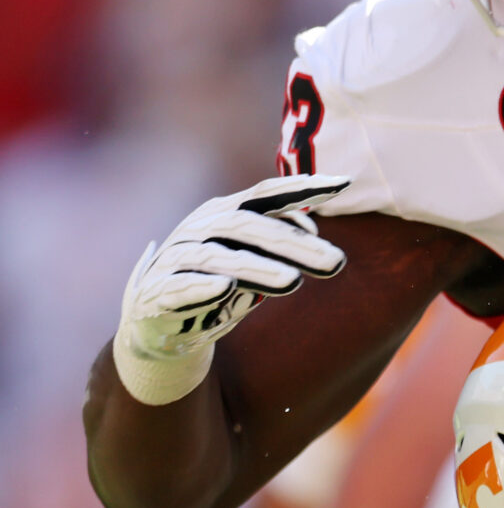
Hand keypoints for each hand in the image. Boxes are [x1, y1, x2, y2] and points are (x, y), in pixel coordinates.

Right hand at [114, 176, 348, 405]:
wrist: (163, 323)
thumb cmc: (219, 282)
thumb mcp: (253, 258)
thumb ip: (280, 242)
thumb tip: (314, 233)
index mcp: (226, 214)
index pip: (265, 195)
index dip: (300, 187)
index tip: (342, 184)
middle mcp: (200, 228)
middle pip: (248, 226)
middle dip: (294, 244)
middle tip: (336, 262)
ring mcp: (177, 258)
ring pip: (219, 258)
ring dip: (257, 268)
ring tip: (293, 282)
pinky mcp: (157, 291)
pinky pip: (180, 286)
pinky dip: (202, 287)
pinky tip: (225, 288)